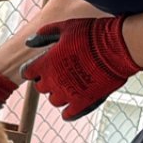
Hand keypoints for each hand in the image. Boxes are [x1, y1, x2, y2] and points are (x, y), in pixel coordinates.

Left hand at [21, 17, 142, 120]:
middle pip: (40, 87)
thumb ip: (45, 35)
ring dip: (58, 94)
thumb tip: (29, 42)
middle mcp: (53, 81)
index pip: (27, 72)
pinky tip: (72, 105)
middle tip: (57, 73)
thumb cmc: (91, 34)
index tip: (39, 66)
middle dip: (46, 80)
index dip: (32, 69)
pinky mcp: (82, 103)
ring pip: (54, 100)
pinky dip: (68, 111)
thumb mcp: (65, 27)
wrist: (116, 47)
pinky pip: (68, 114)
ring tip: (69, 85)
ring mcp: (68, 93)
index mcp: (45, 63)